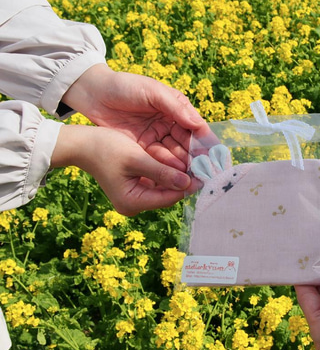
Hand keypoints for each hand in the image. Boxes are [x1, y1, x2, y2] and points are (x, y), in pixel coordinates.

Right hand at [52, 125, 192, 215]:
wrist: (81, 144)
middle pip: (169, 193)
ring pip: (165, 187)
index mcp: (133, 202)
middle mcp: (135, 205)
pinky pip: (157, 181)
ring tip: (198, 161)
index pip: (169, 197)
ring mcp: (135, 197)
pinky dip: (168, 171)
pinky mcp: (135, 187)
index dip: (189, 185)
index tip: (207, 172)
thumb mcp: (136, 158)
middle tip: (206, 165)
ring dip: (179, 174)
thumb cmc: (105, 148)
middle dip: (186, 179)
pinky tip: (182, 160)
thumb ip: (162, 172)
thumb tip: (187, 184)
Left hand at [61, 64, 218, 171]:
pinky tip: (174, 174)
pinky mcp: (142, 148)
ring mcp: (155, 137)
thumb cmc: (124, 86)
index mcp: (176, 109)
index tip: (215, 153)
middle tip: (205, 170)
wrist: (92, 93)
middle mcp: (169, 124)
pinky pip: (157, 159)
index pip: (195, 128)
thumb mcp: (153, 92)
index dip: (206, 141)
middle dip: (196, 157)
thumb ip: (176, 108)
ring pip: (174, 154)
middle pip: (187, 144)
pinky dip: (166, 167)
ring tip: (191, 175)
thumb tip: (200, 125)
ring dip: (183, 165)